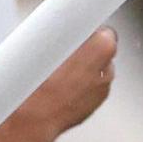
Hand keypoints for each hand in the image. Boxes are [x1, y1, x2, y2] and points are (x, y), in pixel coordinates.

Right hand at [0, 28, 115, 141]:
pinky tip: (63, 88)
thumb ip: (66, 32)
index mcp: (103, 45)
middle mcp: (108, 67)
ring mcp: (104, 87)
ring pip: (98, 70)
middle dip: (86, 50)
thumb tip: (64, 27)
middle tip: (63, 53)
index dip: (86, 32)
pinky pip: (92, 87)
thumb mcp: (48, 39)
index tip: (74, 34)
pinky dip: (82, 86)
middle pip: (101, 50)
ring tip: (59, 73)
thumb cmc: (37, 76)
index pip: (103, 31)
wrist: (34, 114)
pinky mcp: (97, 102)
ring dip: (85, 69)